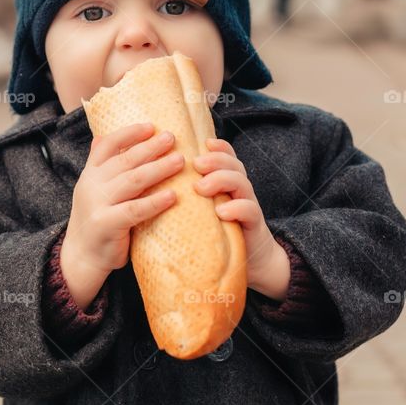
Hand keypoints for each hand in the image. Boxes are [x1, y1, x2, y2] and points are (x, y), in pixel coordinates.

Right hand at [61, 122, 184, 309]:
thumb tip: (102, 137)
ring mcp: (98, 204)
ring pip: (133, 181)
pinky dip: (155, 202)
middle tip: (172, 138)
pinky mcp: (107, 224)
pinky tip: (173, 195)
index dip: (129, 133)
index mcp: (90, 173)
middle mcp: (92, 185)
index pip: (108, 146)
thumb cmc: (96, 220)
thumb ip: (99, 166)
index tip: (151, 126)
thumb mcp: (92, 189)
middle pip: (125, 160)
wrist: (81, 256)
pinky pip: (135, 210)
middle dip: (150, 147)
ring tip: (180, 161)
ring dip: (158, 169)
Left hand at [192, 138, 290, 300]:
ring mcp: (247, 205)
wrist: (249, 262)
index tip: (202, 143)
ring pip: (242, 183)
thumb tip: (151, 180)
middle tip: (195, 164)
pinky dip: (236, 208)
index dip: (217, 147)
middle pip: (233, 164)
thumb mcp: (199, 208)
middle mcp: (238, 189)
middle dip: (215, 160)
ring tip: (201, 187)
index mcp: (225, 181)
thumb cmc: (215, 231)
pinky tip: (221, 212)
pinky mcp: (254, 225)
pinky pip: (250, 211)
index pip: (225, 156)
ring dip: (221, 180)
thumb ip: (187, 192)